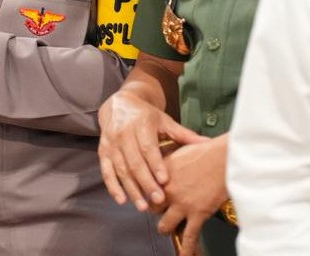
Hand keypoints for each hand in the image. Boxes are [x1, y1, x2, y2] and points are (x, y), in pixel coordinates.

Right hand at [98, 90, 192, 210]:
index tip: (164, 180)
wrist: (120, 104)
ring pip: (121, 169)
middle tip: (158, 200)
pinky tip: (122, 200)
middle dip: (146, 182)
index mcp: (141, 124)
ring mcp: (111, 143)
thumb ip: (184, 135)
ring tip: (143, 206)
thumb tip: (207, 143)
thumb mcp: (165, 121)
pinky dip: (112, 187)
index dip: (155, 164)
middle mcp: (123, 134)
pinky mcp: (102, 151)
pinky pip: (106, 171)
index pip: (148, 147)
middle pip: (134, 162)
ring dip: (131, 189)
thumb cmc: (146, 116)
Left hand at [156, 131, 230, 255]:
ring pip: (165, 225)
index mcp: (163, 172)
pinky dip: (186, 249)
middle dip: (156, 210)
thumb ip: (172, 160)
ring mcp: (182, 204)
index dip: (150, 193)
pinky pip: (189, 236)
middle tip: (161, 211)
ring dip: (166, 228)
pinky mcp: (197, 214)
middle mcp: (169, 190)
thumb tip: (171, 165)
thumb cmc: (209, 150)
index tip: (151, 195)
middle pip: (153, 207)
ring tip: (168, 230)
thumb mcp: (182, 149)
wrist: (225, 157)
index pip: (147, 188)